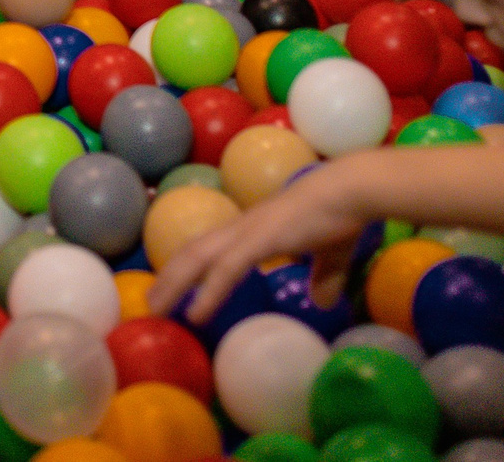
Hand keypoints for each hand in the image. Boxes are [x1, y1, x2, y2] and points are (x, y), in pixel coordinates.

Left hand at [148, 156, 375, 323]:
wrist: (352, 190)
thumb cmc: (343, 215)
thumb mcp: (330, 254)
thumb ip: (322, 276)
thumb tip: (322, 301)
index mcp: (255, 228)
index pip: (211, 246)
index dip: (190, 265)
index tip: (173, 286)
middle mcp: (244, 227)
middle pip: (194, 251)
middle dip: (170, 276)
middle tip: (151, 302)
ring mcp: (249, 232)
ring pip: (199, 258)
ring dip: (175, 284)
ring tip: (157, 309)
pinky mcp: (261, 240)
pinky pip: (227, 270)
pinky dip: (208, 292)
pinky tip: (195, 314)